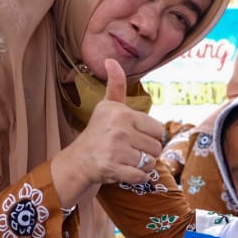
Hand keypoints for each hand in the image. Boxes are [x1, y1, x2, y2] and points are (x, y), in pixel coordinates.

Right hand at [52, 59, 165, 204]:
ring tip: (128, 160)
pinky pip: (140, 176)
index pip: (157, 129)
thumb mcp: (107, 106)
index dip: (149, 135)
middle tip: (130, 150)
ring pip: (149, 162)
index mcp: (122, 114)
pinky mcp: (113, 169)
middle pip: (156, 147)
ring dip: (142, 165)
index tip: (135, 136)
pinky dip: (138, 177)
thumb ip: (116, 84)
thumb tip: (110, 60)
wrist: (79, 159)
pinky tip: (128, 171)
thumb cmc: (98, 131)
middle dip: (147, 152)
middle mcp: (119, 130)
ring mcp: (115, 150)